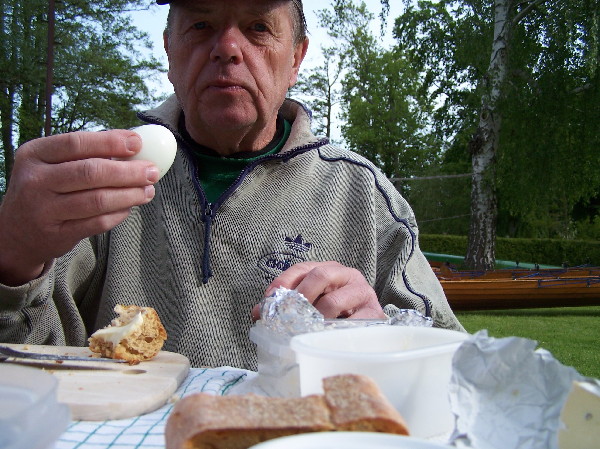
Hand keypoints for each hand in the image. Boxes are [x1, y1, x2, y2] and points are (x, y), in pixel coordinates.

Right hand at [0, 130, 158, 285]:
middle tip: (151, 171)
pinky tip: (130, 207)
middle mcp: (35, 181)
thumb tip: (132, 144)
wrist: (15, 232)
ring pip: (98, 200)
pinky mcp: (58, 234)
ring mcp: (44, 210)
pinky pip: (98, 222)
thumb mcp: (49, 165)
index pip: (76, 143)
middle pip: (91, 172)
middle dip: (128, 171)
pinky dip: (120, 214)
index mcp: (34, 155)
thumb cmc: (44, 189)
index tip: (137, 143)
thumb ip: (83, 154)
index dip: (110, 142)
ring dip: (130, 194)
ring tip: (148, 190)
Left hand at [251, 261, 386, 320]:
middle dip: (300, 295)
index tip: (269, 300)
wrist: (372, 327)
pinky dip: (337, 331)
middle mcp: (346, 275)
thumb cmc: (337, 314)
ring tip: (307, 330)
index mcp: (328, 269)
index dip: (283, 281)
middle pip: (320, 275)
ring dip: (316, 317)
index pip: (302, 268)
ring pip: (335, 300)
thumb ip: (285, 306)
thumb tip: (257, 313)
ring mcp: (362, 292)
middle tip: (289, 314)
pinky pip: (354, 321)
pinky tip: (327, 338)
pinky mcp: (374, 313)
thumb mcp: (311, 305)